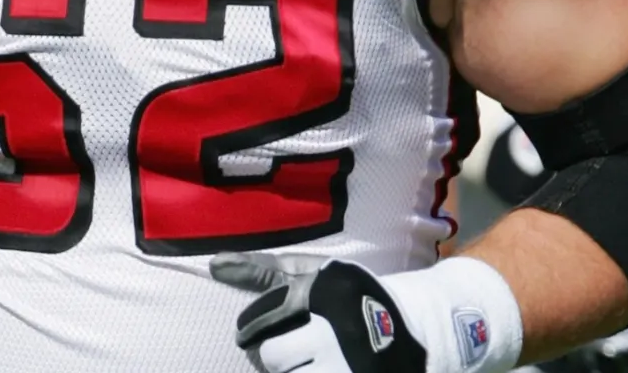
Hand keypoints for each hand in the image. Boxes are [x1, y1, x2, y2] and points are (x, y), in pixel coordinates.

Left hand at [212, 252, 488, 372]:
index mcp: (318, 300)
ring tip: (307, 361)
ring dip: (291, 372)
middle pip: (270, 359)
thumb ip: (263, 270)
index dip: (251, 329)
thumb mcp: (312, 273)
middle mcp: (331, 336)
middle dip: (272, 356)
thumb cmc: (351, 296)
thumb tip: (214, 266)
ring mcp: (344, 368)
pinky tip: (315, 367)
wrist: (414, 327)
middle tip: (288, 350)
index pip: (258, 324)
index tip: (255, 331)